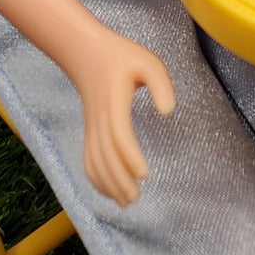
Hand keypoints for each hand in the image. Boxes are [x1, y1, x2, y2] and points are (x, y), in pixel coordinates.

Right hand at [61, 27, 175, 205]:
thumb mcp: (148, 62)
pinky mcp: (90, 129)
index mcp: (115, 103)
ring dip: (107, 183)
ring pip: (95, 161)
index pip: (120, 135)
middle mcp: (99, 119)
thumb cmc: (121, 56)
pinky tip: (107, 190)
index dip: (130, 156)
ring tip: (125, 201)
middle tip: (135, 198)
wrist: (86, 53)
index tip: (144, 174)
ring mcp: (91, 126)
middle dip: (119, 180)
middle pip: (106, 155)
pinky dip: (95, 177)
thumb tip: (168, 112)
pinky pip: (89, 157)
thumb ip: (161, 84)